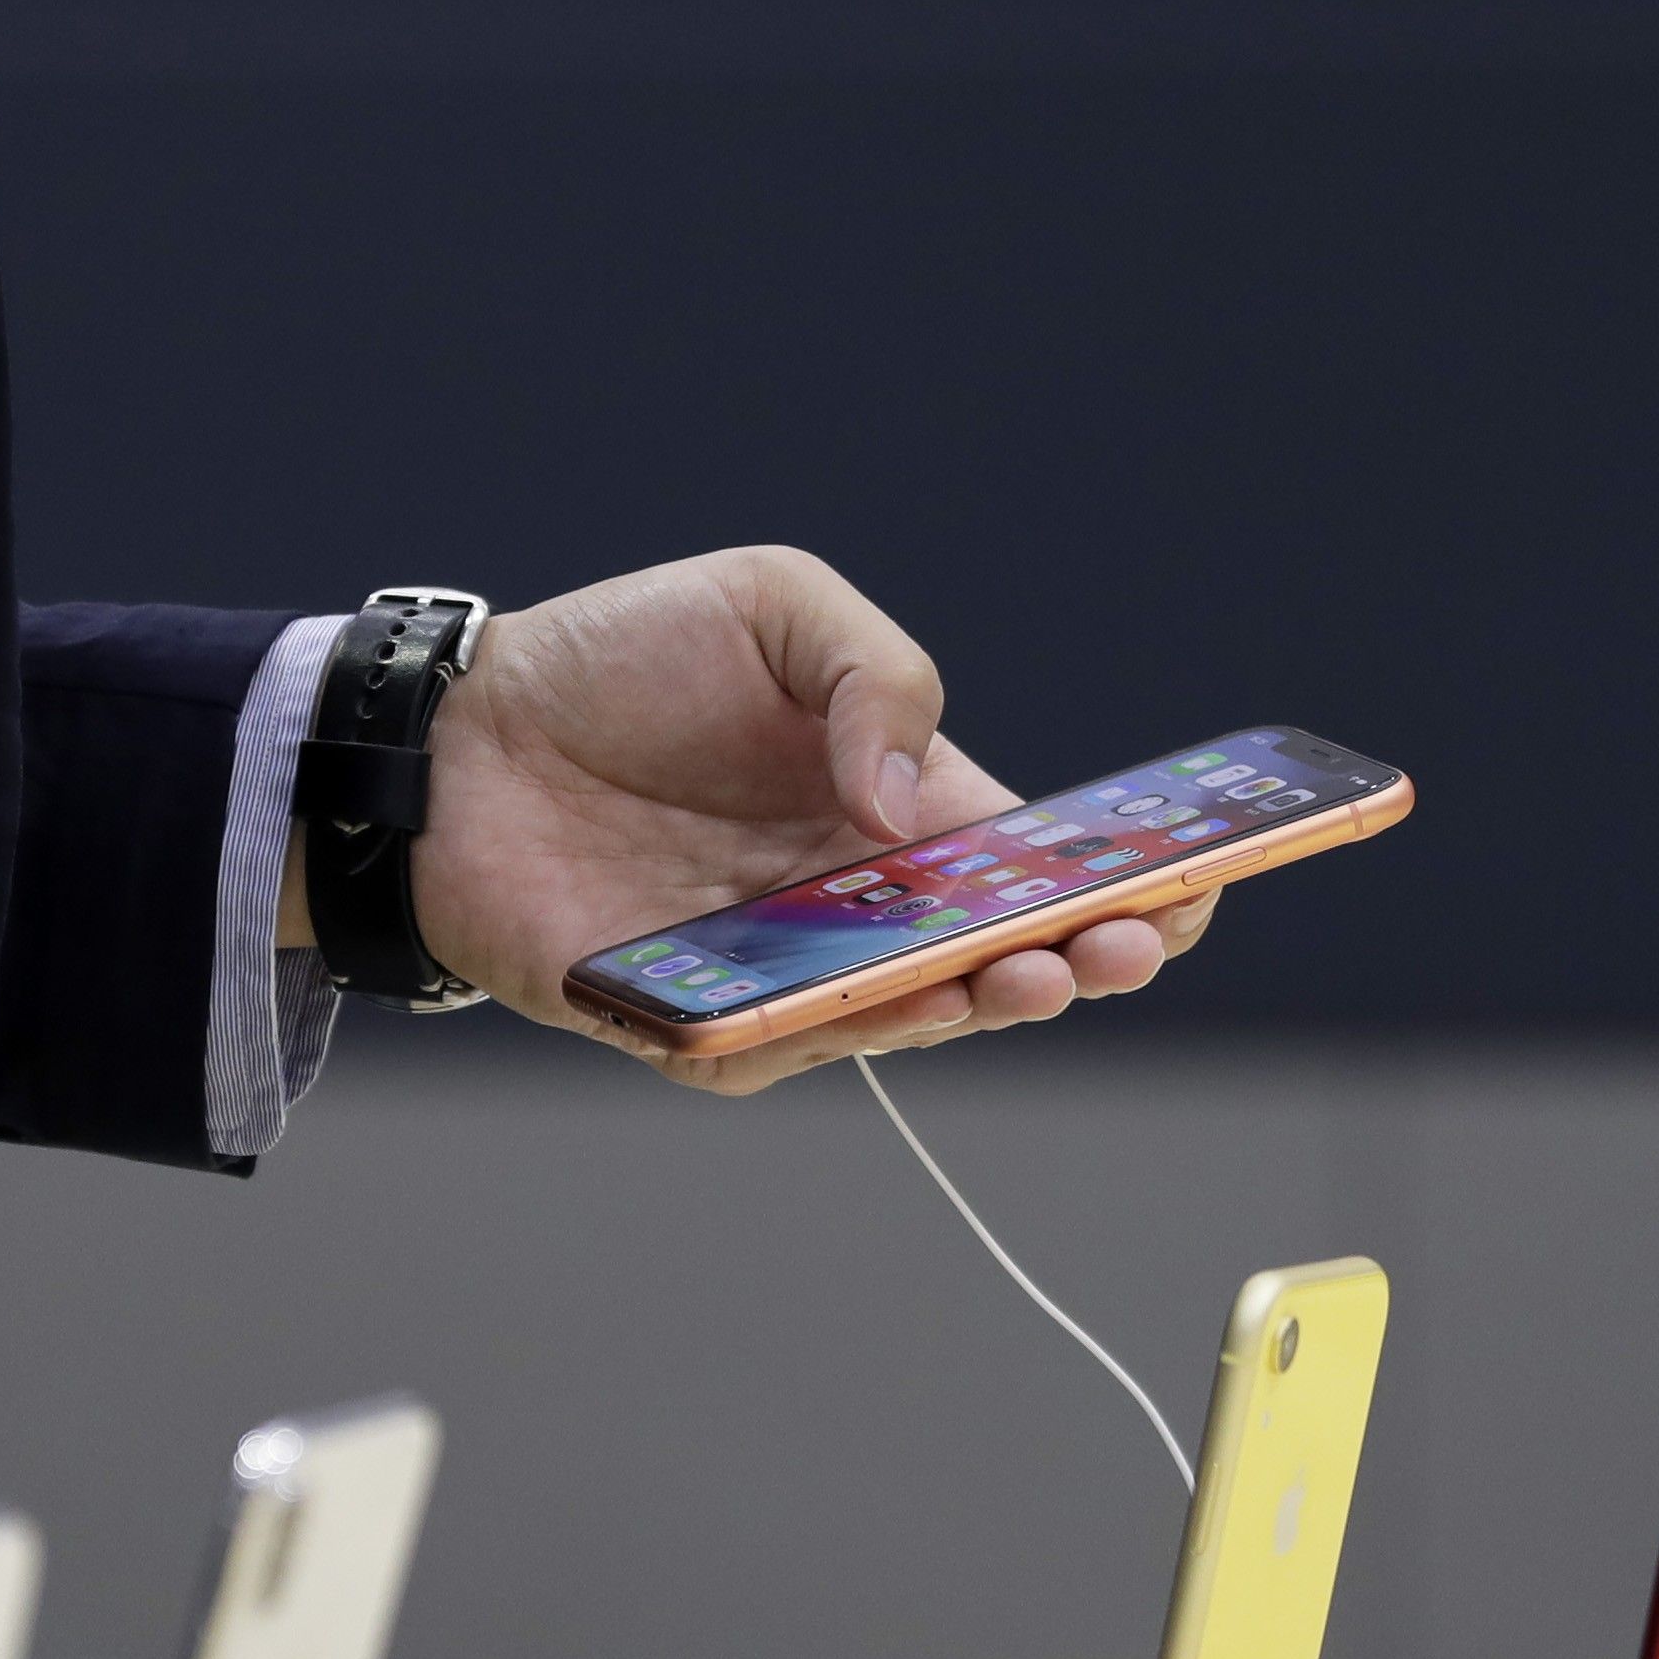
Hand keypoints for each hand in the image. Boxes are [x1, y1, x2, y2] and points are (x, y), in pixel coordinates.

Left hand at [390, 546, 1217, 1094]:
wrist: (459, 729)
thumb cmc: (619, 662)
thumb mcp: (777, 610)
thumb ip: (879, 676)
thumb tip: (911, 801)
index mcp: (901, 809)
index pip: (1044, 865)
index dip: (1133, 880)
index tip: (1198, 879)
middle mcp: (854, 904)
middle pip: (999, 959)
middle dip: (1078, 956)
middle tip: (1116, 944)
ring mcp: (776, 971)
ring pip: (902, 1019)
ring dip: (974, 1007)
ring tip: (1029, 976)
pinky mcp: (685, 1020)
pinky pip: (769, 1048)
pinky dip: (822, 1034)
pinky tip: (880, 1006)